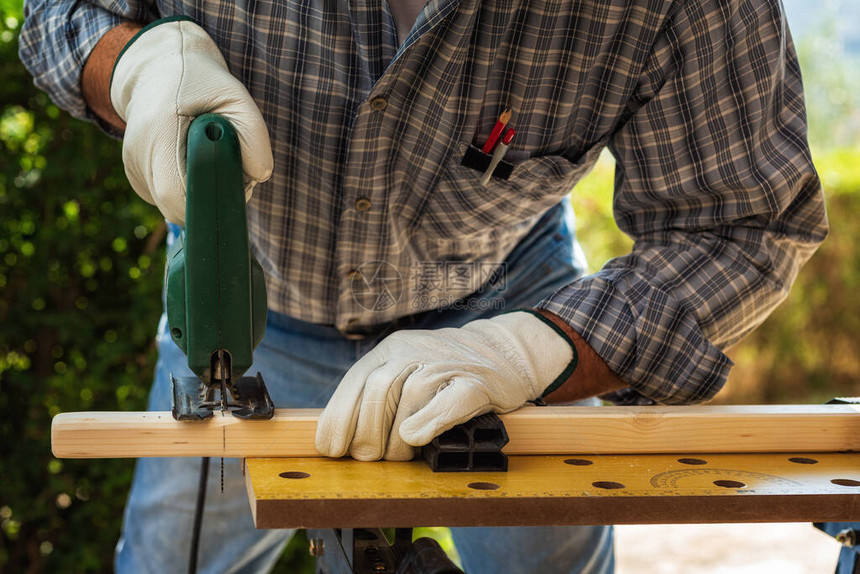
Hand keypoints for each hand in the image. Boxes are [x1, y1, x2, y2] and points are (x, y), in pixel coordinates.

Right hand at [110, 19, 272, 223]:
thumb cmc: (200, 83)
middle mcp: (137, 153)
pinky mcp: (135, 176)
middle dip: (209, 200)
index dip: (204, 203)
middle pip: (174, 207)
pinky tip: (190, 162)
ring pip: (171, 206)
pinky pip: (165, 199)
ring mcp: (132, 167)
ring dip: (198, 194)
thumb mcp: (236, 97)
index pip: (173, 193)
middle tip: (228, 172)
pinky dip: (185, 190)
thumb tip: (258, 176)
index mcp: (158, 130)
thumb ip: (253, 135)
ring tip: (207, 158)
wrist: (158, 71)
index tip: (229, 187)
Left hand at [315, 311, 575, 460]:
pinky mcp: (478, 382)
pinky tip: (417, 439)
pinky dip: (430, 421)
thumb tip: (340, 440)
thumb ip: (376, 399)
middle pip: (379, 390)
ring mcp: (448, 364)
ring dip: (397, 437)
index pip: (356, 382)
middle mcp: (415, 351)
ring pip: (411, 396)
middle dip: (367, 432)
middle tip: (368, 457)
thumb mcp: (406, 372)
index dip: (339, 418)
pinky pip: (451, 400)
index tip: (332, 449)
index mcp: (392, 350)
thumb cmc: (447, 373)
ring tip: (397, 457)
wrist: (505, 351)